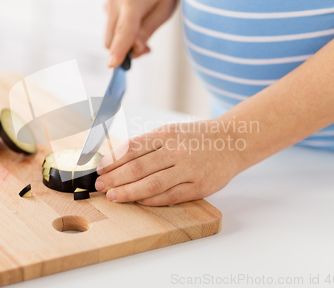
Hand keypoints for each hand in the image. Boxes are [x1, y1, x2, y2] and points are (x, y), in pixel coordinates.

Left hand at [95, 121, 245, 205]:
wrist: (233, 141)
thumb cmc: (197, 137)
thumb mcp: (172, 131)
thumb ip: (148, 144)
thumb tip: (117, 159)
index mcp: (167, 134)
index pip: (132, 148)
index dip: (112, 161)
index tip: (99, 170)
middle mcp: (177, 150)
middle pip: (138, 167)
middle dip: (115, 178)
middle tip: (100, 186)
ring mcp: (188, 170)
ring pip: (152, 184)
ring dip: (128, 192)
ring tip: (113, 196)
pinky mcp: (199, 187)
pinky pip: (170, 196)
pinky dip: (151, 200)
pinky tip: (138, 201)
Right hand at [105, 0, 179, 66]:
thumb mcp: (164, 10)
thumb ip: (148, 30)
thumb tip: (135, 50)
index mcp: (131, 1)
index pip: (124, 32)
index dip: (119, 50)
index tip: (112, 65)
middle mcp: (115, 2)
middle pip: (111, 40)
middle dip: (126, 51)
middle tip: (147, 47)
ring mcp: (108, 4)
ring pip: (110, 37)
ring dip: (124, 44)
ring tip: (143, 34)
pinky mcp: (107, 6)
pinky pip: (112, 29)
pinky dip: (121, 35)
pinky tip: (136, 25)